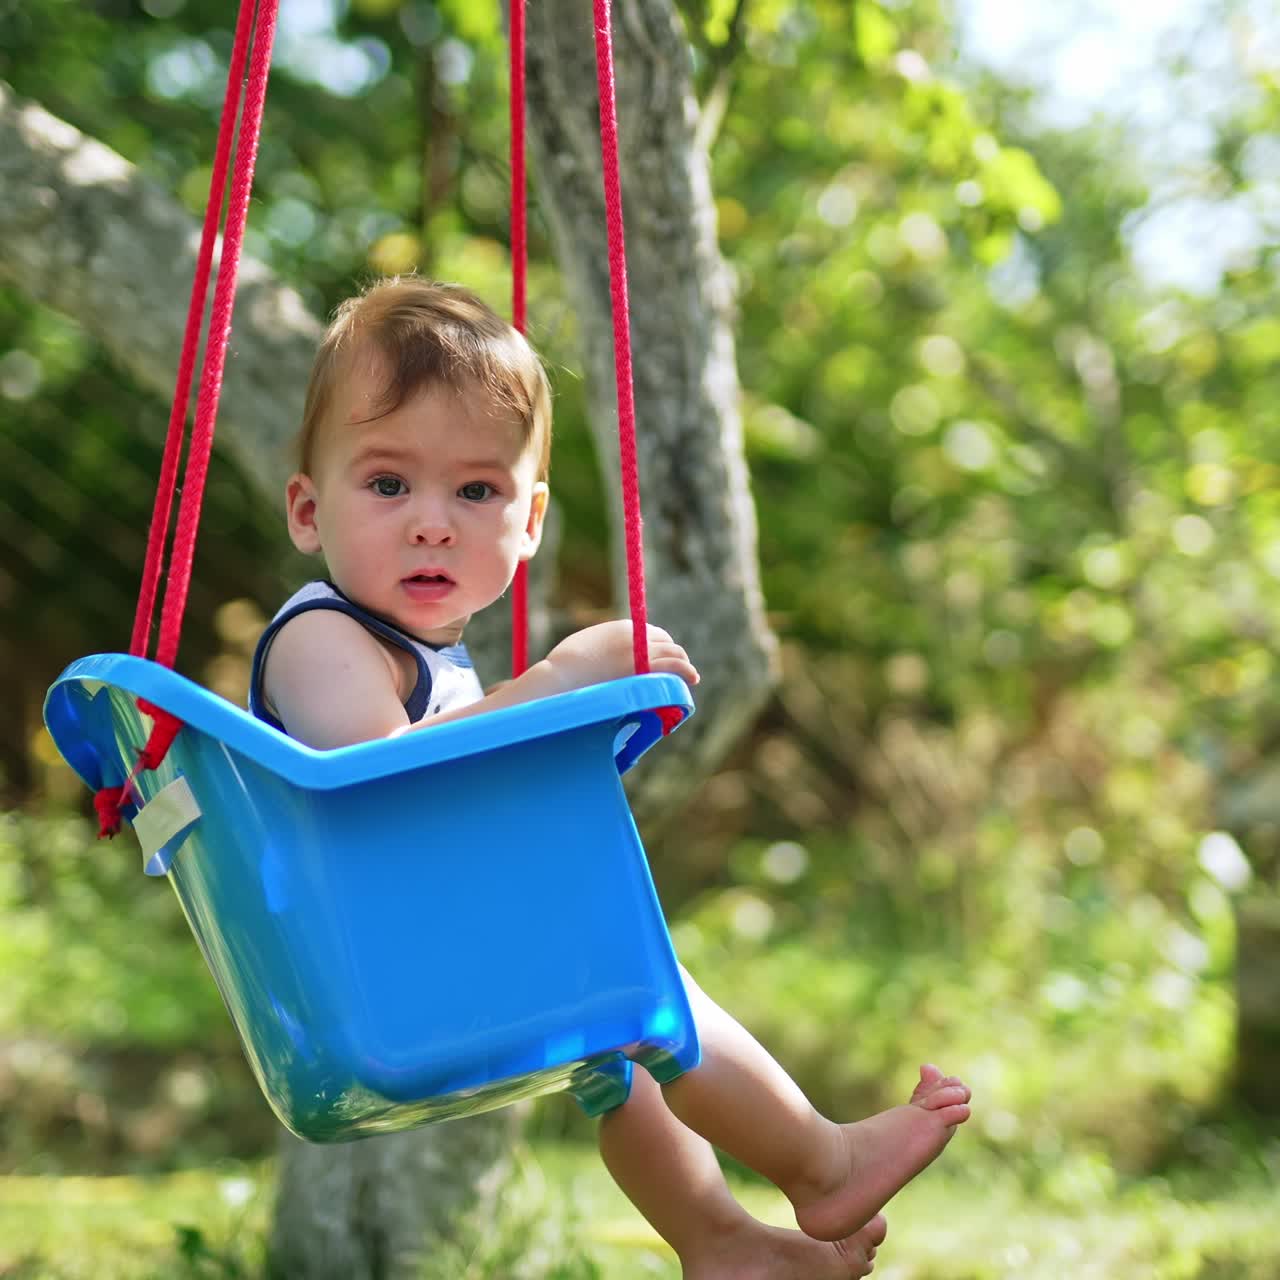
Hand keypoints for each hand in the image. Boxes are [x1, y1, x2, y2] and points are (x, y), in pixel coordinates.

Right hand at [542, 621, 698, 694]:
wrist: (560, 677)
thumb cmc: (563, 668)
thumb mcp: (585, 647)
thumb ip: (604, 647)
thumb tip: (603, 660)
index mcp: (621, 629)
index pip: (652, 633)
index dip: (660, 646)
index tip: (660, 657)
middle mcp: (634, 637)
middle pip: (666, 642)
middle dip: (673, 654)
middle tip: (677, 668)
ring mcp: (640, 654)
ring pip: (673, 653)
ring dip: (683, 663)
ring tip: (689, 675)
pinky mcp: (643, 672)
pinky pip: (673, 667)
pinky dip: (685, 670)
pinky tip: (691, 677)